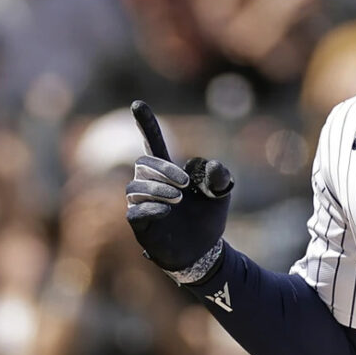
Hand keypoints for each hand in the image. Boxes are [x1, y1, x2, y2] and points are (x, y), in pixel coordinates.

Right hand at [125, 100, 233, 281]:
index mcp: (168, 172)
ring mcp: (142, 205)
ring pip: (134, 188)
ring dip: (157, 189)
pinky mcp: (140, 226)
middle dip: (161, 169)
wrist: (205, 252)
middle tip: (184, 184)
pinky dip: (150, 208)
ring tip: (177, 199)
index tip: (137, 103)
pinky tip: (167, 210)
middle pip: (142, 164)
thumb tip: (210, 166)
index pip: (152, 143)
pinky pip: (134, 212)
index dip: (146, 124)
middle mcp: (150, 185)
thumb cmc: (208, 218)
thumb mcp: (222, 193)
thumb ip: (219, 175)